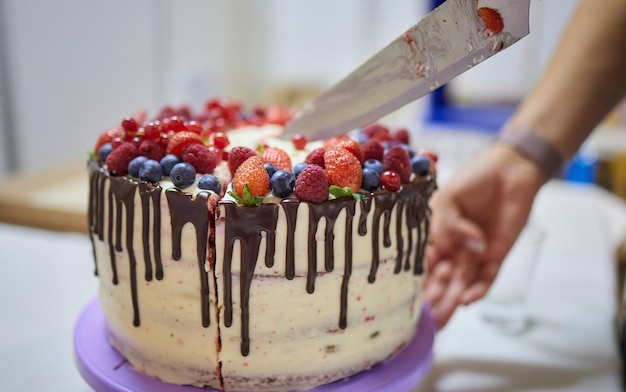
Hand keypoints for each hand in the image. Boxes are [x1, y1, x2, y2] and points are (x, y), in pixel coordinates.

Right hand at [424, 145, 543, 328]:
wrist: (508, 169)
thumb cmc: (474, 179)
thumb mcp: (448, 198)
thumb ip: (449, 224)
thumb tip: (468, 245)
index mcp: (437, 234)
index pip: (424, 262)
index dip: (415, 280)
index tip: (404, 298)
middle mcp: (455, 247)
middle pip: (442, 278)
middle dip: (433, 298)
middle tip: (424, 319)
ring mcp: (476, 252)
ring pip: (462, 282)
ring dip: (452, 300)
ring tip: (441, 319)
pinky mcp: (497, 253)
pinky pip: (487, 276)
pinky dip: (478, 289)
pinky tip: (467, 300)